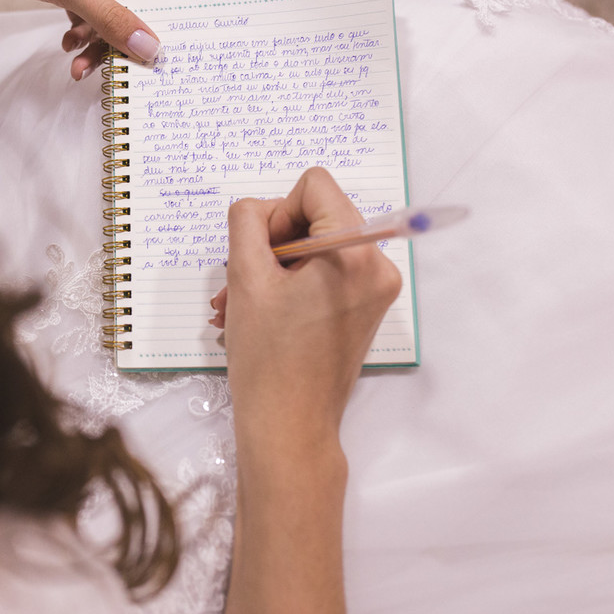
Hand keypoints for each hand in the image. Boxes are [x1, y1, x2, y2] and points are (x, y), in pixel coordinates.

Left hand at [0, 0, 204, 79]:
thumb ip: (109, 19)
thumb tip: (149, 49)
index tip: (207, 23)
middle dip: (141, 31)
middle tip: (145, 65)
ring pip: (113, 15)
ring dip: (102, 43)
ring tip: (82, 67)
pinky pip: (88, 20)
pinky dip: (81, 39)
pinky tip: (66, 51)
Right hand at [215, 168, 400, 613]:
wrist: (289, 427)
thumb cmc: (268, 357)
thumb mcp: (245, 277)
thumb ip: (246, 222)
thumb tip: (257, 210)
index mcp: (355, 251)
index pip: (314, 186)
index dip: (276, 211)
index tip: (258, 253)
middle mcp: (377, 265)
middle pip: (317, 214)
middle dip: (271, 242)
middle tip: (238, 279)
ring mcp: (375, 290)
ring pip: (315, 246)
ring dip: (272, 267)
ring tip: (236, 302)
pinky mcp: (364, 310)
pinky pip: (324, 274)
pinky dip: (289, 285)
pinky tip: (256, 312)